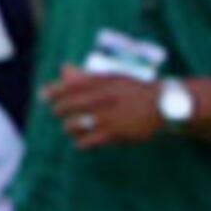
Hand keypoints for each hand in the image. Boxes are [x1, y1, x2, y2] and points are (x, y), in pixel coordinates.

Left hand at [42, 67, 170, 152]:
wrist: (165, 106)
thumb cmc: (136, 91)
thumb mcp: (114, 78)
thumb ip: (87, 76)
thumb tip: (64, 68)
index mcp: (102, 82)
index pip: (67, 86)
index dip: (52, 92)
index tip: (44, 96)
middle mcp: (102, 98)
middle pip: (65, 107)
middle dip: (60, 111)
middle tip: (62, 113)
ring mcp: (107, 117)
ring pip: (72, 126)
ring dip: (70, 127)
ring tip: (75, 127)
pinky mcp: (113, 134)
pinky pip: (86, 141)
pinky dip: (81, 142)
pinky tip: (84, 141)